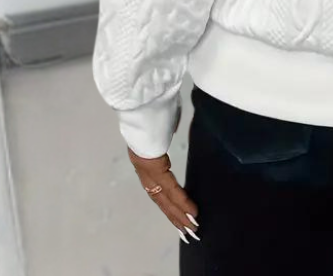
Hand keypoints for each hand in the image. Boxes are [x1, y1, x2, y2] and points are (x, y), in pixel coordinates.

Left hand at [127, 101, 200, 244]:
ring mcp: (146, 169)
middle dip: (174, 215)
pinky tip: (191, 213)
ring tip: (191, 228)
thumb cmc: (152, 105)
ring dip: (178, 215)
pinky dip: (181, 201)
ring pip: (164, 198)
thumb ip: (166, 126)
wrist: (140, 101)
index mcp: (144, 157)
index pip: (157, 185)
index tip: (179, 212)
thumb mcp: (163, 118)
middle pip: (159, 198)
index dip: (168, 201)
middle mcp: (143, 167)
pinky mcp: (153, 167)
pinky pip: (170, 188)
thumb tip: (171, 125)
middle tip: (188, 230)